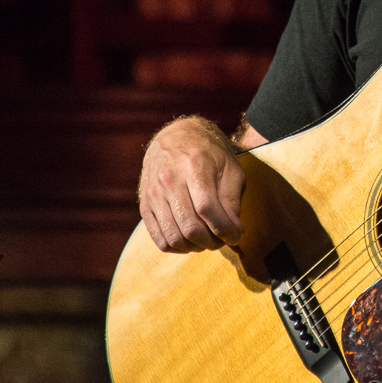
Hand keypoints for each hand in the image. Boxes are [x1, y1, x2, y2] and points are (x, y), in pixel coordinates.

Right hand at [138, 116, 245, 252]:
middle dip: (211, 241)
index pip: (207, 209)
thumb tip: (235, 232)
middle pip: (189, 226)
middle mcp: (169, 180)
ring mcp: (153, 193)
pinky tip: (190, 241)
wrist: (176, 136)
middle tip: (223, 240)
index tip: (236, 236)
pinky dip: (177, 246)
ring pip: (173, 236)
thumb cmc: (209, 152)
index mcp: (193, 166)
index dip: (224, 229)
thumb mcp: (230, 168)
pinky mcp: (145, 203)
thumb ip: (232, 200)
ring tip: (208, 241)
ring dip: (195, 247)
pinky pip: (158, 237)